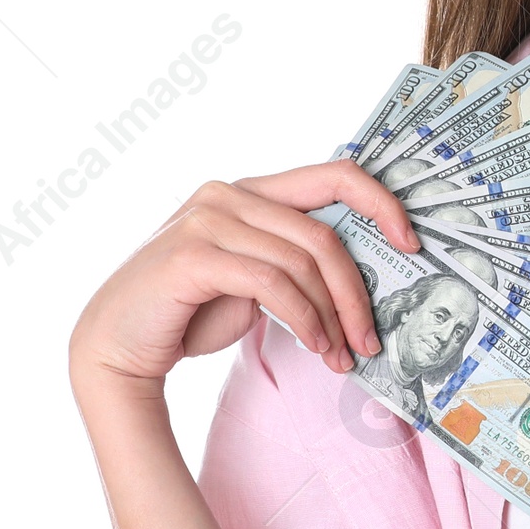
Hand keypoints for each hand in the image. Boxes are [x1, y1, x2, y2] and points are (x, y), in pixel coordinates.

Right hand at [69, 161, 419, 390]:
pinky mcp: (192, 254)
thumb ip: (297, 260)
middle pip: (326, 231)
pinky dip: (303, 319)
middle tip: (372, 339)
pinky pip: (271, 282)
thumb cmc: (191, 310)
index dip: (382, 202)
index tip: (412, 243)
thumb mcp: (257, 277)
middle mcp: (231, 192)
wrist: (117, 343)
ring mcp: (208, 218)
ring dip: (333, 316)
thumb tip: (367, 276)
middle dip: (358, 291)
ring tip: (342, 355)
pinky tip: (315, 347)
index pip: (336, 174)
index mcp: (253, 189)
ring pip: (303, 260)